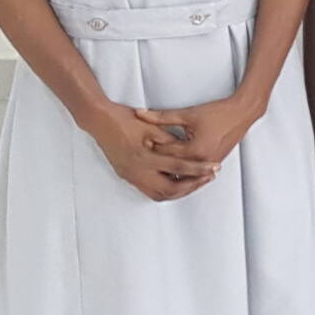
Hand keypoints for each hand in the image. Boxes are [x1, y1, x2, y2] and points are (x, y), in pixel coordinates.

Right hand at [85, 105, 215, 201]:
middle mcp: (136, 171)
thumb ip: (171, 142)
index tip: (214, 168)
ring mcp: (130, 176)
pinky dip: (165, 190)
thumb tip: (191, 152)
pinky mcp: (126, 176)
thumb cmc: (125, 120)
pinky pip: (149, 190)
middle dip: (191, 186)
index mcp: (145, 157)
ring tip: (196, 181)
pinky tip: (177, 183)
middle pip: (170, 189)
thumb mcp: (153, 127)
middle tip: (208, 178)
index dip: (199, 168)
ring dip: (178, 191)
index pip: (179, 167)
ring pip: (159, 194)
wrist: (99, 121)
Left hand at [139, 93, 261, 172]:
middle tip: (141, 156)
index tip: (138, 143)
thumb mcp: (188, 114)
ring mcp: (209, 164)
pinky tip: (172, 166)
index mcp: (194, 150)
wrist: (242, 113)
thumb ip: (162, 116)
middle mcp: (202, 161)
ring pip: (183, 173)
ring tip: (154, 166)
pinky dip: (183, 169)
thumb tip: (140, 114)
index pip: (165, 152)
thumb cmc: (218, 112)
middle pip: (172, 167)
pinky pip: (194, 172)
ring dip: (170, 169)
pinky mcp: (214, 163)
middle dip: (157, 161)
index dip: (150, 146)